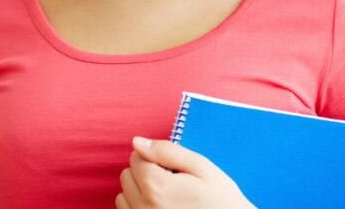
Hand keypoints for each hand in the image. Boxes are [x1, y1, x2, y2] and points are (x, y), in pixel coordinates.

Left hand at [115, 137, 254, 208]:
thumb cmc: (221, 199)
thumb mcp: (201, 167)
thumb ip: (166, 151)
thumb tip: (137, 142)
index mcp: (157, 186)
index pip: (135, 157)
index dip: (154, 157)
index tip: (173, 168)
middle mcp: (144, 206)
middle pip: (127, 175)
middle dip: (144, 172)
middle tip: (172, 181)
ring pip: (123, 195)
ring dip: (138, 190)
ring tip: (166, 196)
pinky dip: (137, 206)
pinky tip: (159, 206)